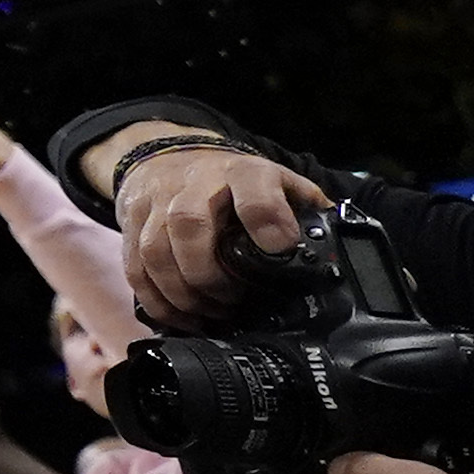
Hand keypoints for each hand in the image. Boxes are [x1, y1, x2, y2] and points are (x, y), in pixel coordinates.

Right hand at [116, 134, 330, 330]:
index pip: (252, 188)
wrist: (169, 155)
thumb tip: (342, 250)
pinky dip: (157, 301)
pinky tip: (181, 317)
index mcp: (242, 173)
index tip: (279, 248)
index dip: (265, 219)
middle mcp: (194, 184)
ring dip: (182, 293)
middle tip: (232, 300)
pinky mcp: (131, 224)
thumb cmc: (234, 182)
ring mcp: (156, 203)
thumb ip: (306, 210)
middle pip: (188, 223)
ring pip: (155, 251)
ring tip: (209, 314)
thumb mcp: (278, 183)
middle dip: (209, 273)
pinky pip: (135, 268)